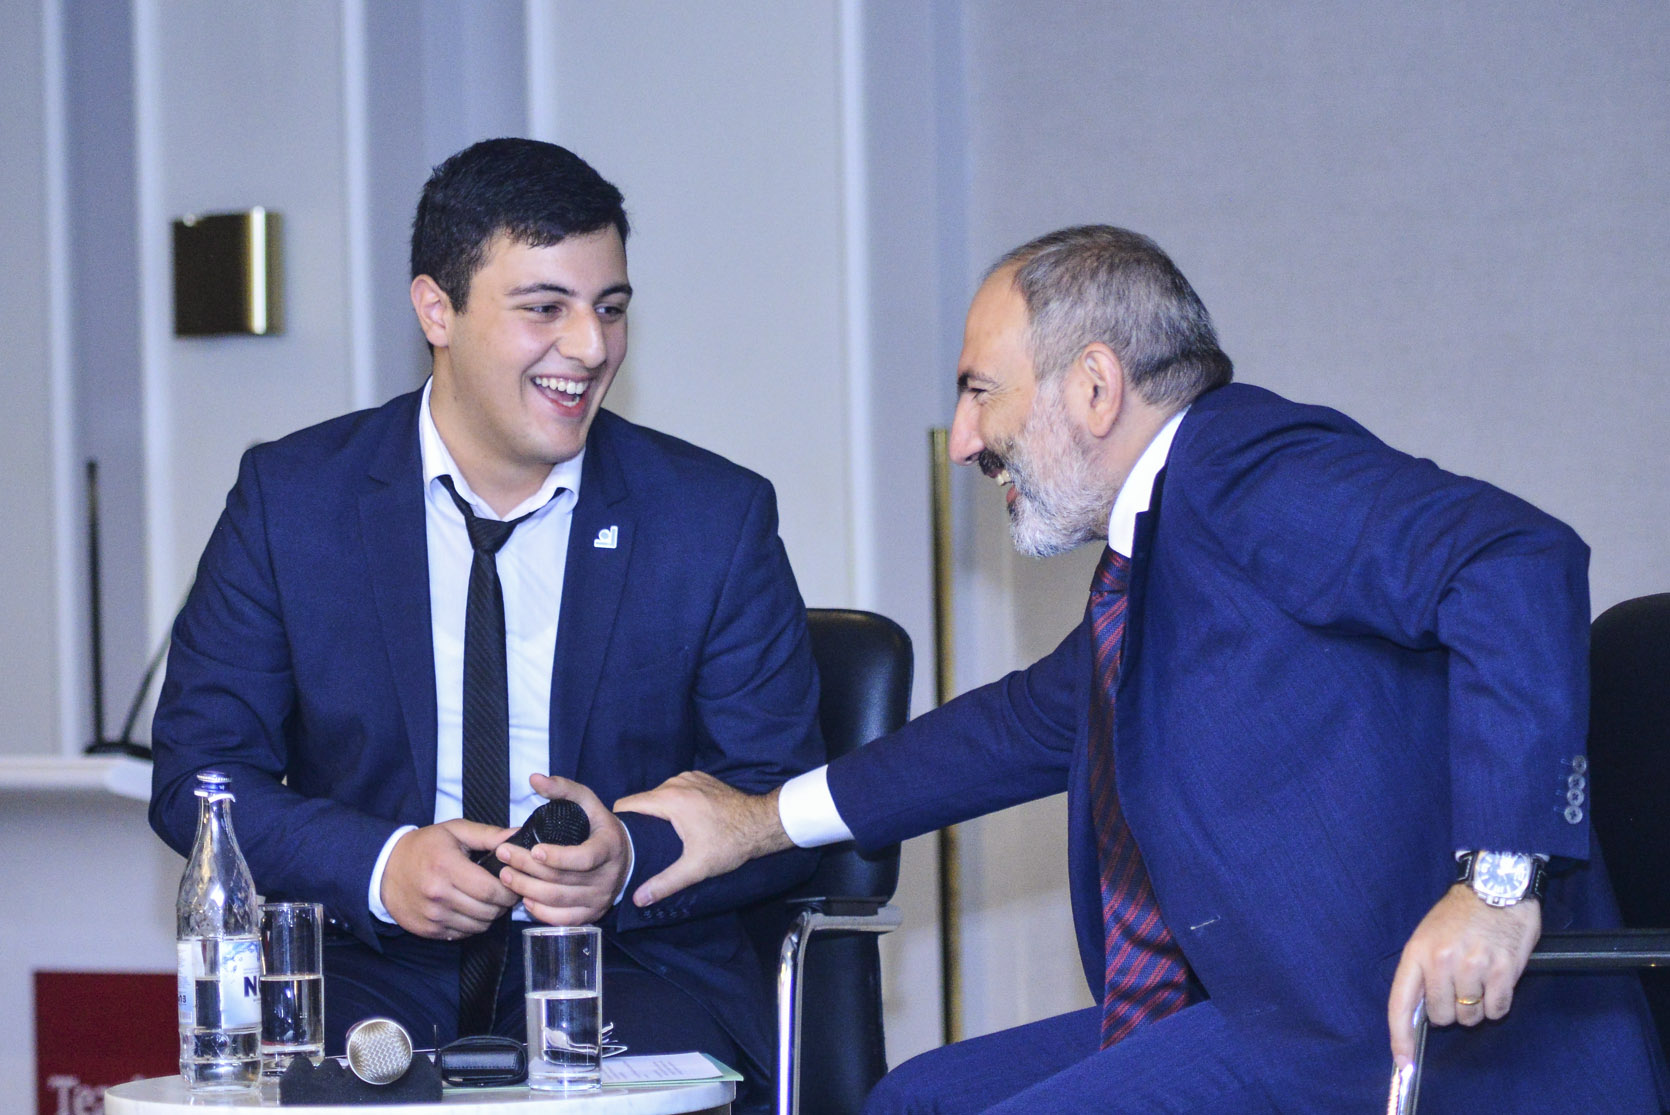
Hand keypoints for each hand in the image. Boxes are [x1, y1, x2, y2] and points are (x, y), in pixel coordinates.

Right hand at [380, 820, 519, 938]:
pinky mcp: (428, 930)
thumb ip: (489, 835)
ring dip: (489, 916)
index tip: (513, 883)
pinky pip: (462, 934)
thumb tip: (519, 836)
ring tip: (487, 900)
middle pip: (487, 911)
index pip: (490, 890)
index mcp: (447, 867)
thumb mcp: (454, 831)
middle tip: (504, 892)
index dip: (509, 890)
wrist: (384, 869)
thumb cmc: (424, 847)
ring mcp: (432, 916)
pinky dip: (471, 925)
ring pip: (478, 926)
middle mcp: (438, 895)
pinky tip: (469, 909)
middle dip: (502, 904)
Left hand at [488, 774, 630, 925]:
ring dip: (527, 889)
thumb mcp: (587, 802)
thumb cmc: (599, 826)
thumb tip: (535, 779)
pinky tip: (525, 899)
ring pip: (558, 899)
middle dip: (527, 868)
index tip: (534, 849)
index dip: (558, 857)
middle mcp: (607, 877)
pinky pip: (562, 919)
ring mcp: (599, 899)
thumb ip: (562, 789)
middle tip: (504, 855)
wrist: (624, 856)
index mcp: (608, 848)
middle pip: (562, 879)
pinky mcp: (590, 914)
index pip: (584, 858)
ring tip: (505, 875)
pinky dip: (540, 911)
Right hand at [613, 771, 790, 906]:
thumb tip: (638, 898)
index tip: (618, 839)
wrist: (763, 823)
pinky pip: (677, 789)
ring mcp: (690, 777)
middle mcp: (676, 782)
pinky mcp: (702, 778)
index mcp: (669, 799)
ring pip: (661, 794)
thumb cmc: (730, 844)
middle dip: (639, 819)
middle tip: (640, 843)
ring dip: (658, 811)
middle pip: (644, 800)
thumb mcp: (696, 867)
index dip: (619, 821)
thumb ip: (665, 882)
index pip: (628, 803)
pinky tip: (682, 822)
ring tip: (660, 834)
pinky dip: (675, 802)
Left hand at [1387, 883, 1540, 1067]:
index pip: (1401, 1003)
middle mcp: (1441, 961)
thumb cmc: (1459, 915)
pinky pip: (1497, 1010)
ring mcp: (1473, 966)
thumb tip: (1421, 1012)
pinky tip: (1497, 981)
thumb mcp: (1427, 936)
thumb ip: (1422, 972)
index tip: (1402, 1061)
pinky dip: (1497, 1004)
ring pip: (1471, 1017)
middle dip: (1451, 1011)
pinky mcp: (1503, 970)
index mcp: (1416, 953)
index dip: (1399, 1036)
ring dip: (1476, 1007)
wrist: (1496, 887)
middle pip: (1442, 1017)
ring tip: (1479, 978)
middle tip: (1460, 987)